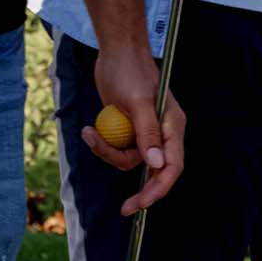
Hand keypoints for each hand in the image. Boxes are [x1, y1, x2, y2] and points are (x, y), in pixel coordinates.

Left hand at [82, 40, 185, 214]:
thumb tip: (157, 163)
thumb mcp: (137, 101)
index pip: (172, 166)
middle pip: (155, 171)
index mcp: (173, 126)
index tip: (142, 204)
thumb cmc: (129, 70)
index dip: (160, 188)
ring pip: (130, 160)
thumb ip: (148, 132)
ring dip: (107, 152)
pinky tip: (89, 129)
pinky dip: (102, 143)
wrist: (115, 52)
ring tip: (89, 133)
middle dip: (140, 189)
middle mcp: (163, 132)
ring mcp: (145, 132)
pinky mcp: (128, 129)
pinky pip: (117, 148)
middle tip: (124, 208)